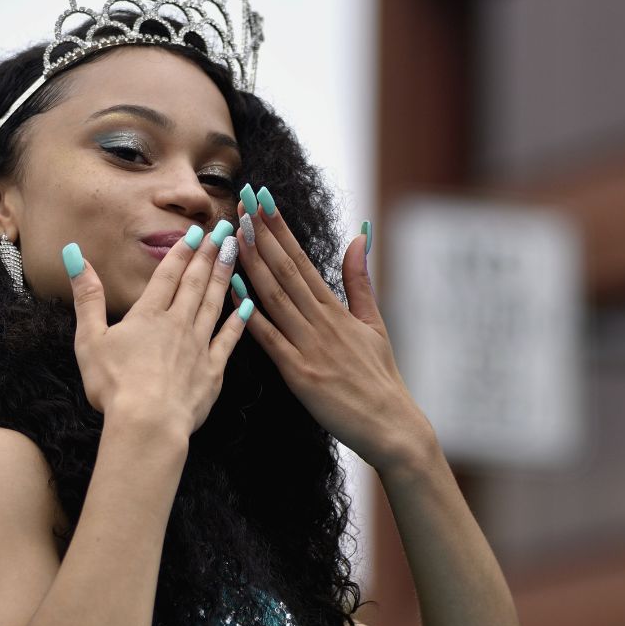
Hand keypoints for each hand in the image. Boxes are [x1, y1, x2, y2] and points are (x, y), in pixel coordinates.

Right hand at [63, 224, 251, 435]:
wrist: (148, 423)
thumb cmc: (114, 385)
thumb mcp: (89, 339)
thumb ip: (87, 296)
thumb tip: (75, 255)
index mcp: (148, 315)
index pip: (168, 275)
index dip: (182, 251)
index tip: (196, 231)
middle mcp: (178, 324)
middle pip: (195, 282)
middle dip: (209, 253)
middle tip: (225, 230)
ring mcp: (199, 346)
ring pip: (215, 303)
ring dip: (224, 275)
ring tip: (235, 252)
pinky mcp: (212, 371)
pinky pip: (229, 339)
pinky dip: (239, 320)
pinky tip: (247, 305)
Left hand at [230, 187, 433, 470]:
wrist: (391, 426)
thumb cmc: (379, 377)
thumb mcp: (373, 323)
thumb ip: (359, 279)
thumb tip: (359, 235)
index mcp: (335, 308)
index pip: (302, 259)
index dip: (280, 228)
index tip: (263, 200)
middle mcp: (321, 321)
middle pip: (285, 269)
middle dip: (262, 233)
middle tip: (242, 200)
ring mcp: (310, 345)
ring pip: (275, 296)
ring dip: (253, 263)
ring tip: (234, 233)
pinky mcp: (300, 372)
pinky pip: (269, 338)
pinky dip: (250, 313)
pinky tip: (233, 289)